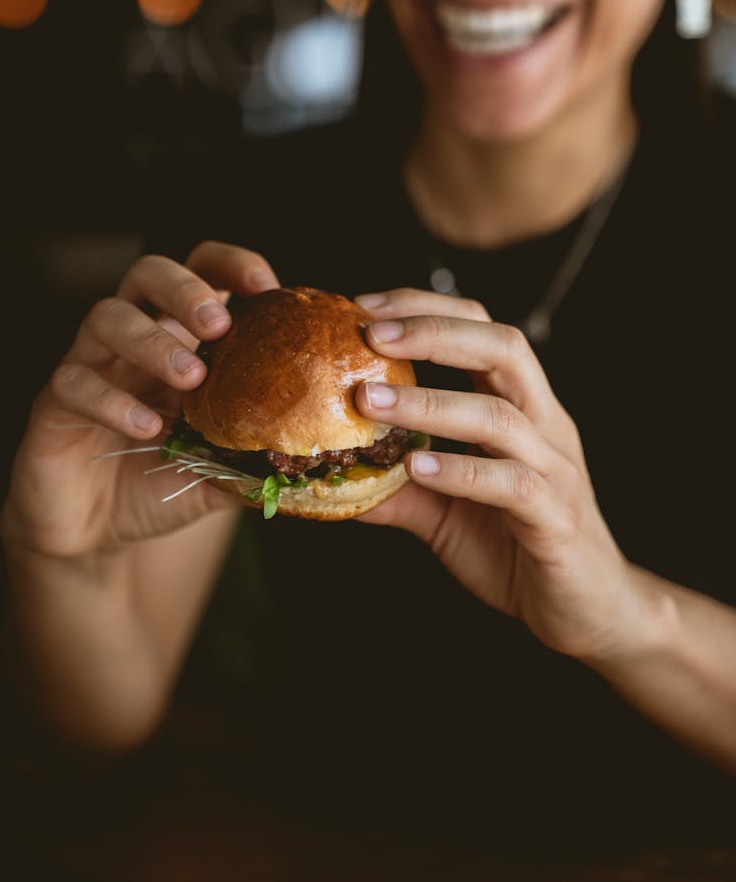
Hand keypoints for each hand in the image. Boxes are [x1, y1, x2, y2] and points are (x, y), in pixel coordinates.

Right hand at [1, 242, 278, 559]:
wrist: (98, 532)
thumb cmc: (162, 482)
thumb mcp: (221, 468)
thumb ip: (258, 454)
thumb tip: (311, 459)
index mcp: (180, 336)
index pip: (201, 270)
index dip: (231, 265)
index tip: (266, 288)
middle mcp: (134, 338)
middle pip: (148, 273)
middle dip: (186, 289)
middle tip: (219, 325)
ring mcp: (91, 364)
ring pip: (107, 317)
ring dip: (153, 341)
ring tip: (191, 379)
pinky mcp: (54, 403)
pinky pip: (74, 382)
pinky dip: (113, 400)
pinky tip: (149, 429)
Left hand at [354, 289, 651, 665]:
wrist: (590, 609)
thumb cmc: (516, 548)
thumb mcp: (443, 510)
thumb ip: (394, 486)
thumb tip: (326, 475)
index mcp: (521, 408)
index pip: (482, 330)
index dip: (427, 309)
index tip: (365, 308)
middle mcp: (543, 425)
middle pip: (503, 347)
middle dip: (434, 330)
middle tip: (370, 331)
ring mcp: (555, 469)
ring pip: (500, 416)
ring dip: (431, 402)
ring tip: (370, 400)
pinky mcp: (557, 518)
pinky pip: (512, 484)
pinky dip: (462, 471)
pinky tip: (416, 466)